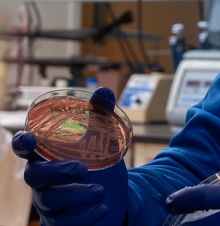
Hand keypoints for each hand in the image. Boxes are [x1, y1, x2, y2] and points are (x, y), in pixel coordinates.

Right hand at [11, 87, 128, 225]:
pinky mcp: (61, 223)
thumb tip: (104, 91)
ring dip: (77, 196)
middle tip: (83, 169)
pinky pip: (65, 223)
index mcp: (48, 156)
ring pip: (51, 202)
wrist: (113, 197)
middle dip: (57, 172)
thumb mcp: (103, 139)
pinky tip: (102, 209)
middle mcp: (43, 181)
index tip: (29, 139)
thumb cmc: (97, 164)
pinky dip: (84, 217)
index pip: (26, 150)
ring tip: (101, 192)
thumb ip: (101, 115)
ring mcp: (49, 204)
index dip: (23, 144)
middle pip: (34, 177)